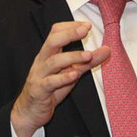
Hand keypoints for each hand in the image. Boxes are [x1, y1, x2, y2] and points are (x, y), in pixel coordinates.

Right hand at [11, 21, 109, 136]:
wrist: (29, 112)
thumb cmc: (50, 89)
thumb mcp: (72, 72)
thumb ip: (88, 61)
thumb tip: (108, 49)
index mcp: (48, 53)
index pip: (56, 32)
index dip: (71, 26)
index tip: (87, 25)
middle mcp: (42, 61)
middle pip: (52, 41)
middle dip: (69, 34)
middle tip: (85, 30)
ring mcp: (40, 75)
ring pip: (53, 62)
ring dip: (72, 57)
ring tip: (88, 55)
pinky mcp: (40, 90)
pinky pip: (50, 82)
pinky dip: (63, 78)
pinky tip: (74, 75)